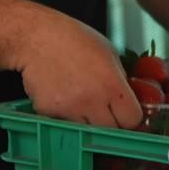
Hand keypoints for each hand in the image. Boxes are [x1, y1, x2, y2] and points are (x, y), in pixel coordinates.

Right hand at [15, 7, 141, 128]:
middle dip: (109, 122)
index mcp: (111, 85)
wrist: (36, 38)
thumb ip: (119, 79)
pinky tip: (60, 94)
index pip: (131, 119)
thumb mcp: (108, 53)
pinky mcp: (48, 112)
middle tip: (103, 110)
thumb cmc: (73, 39)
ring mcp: (68, 109)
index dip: (130, 117)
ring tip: (78, 98)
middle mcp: (91, 101)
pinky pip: (61, 122)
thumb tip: (127, 98)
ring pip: (85, 130)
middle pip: (110, 131)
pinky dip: (62, 114)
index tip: (125, 114)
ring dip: (86, 120)